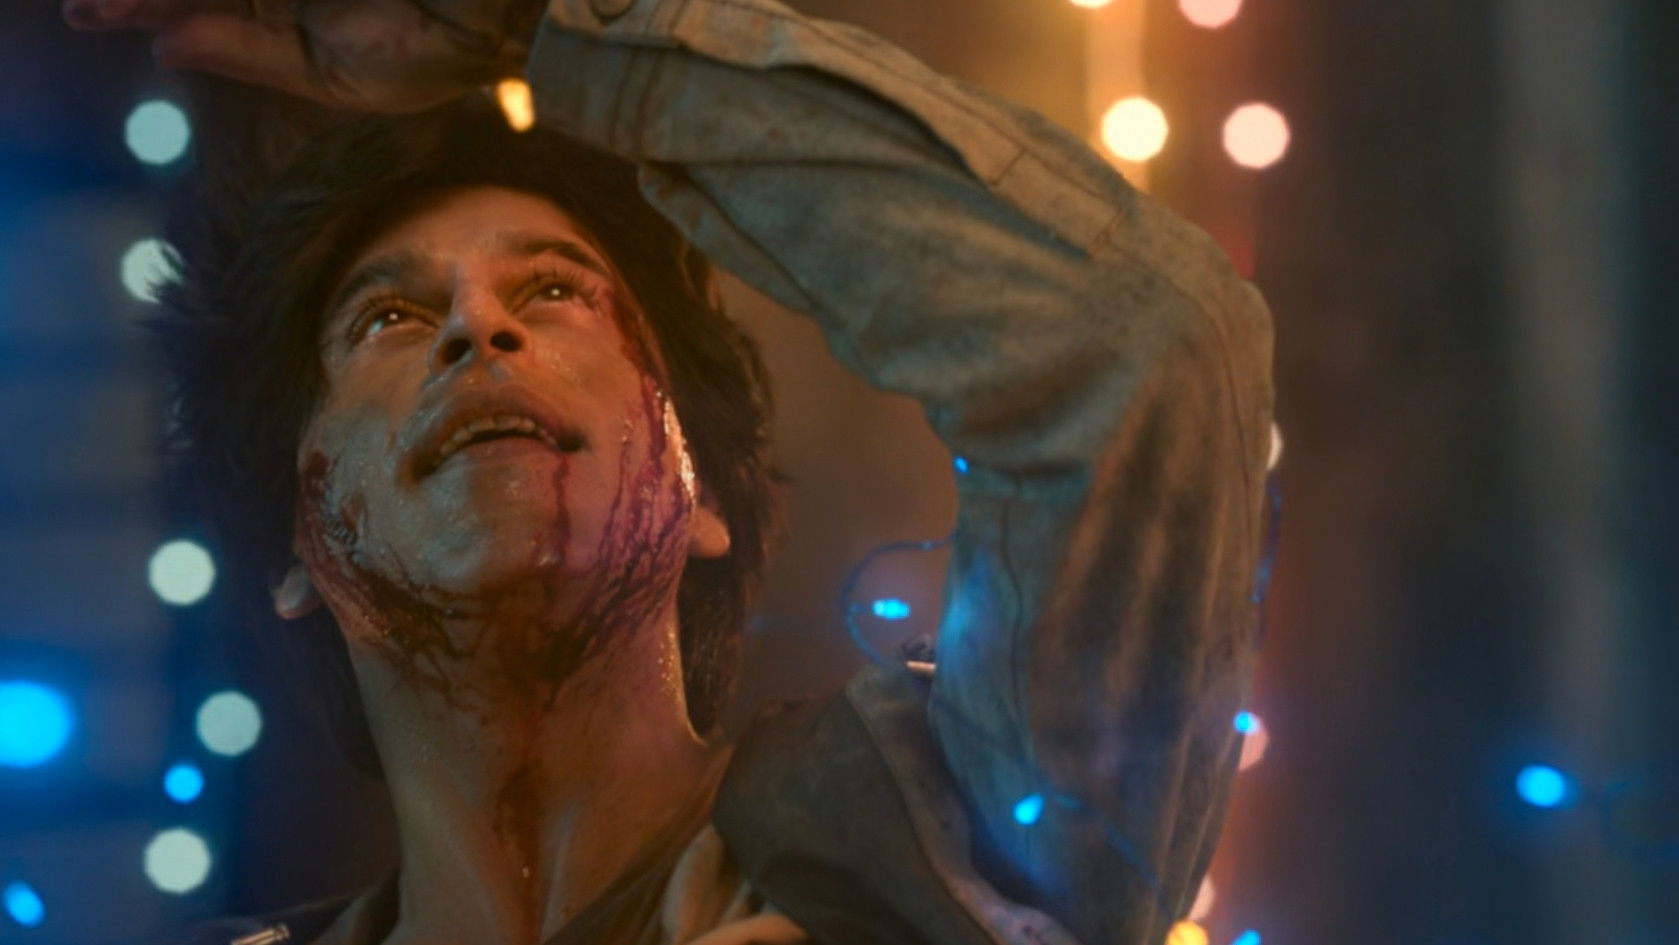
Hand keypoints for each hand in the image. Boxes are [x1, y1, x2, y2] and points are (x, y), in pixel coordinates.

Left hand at [62, 0, 544, 112]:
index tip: (85, 12)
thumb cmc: (435, 53)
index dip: (141, 4)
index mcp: (289, 6)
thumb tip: (163, 44)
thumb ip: (251, 56)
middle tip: (87, 6)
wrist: (502, 17)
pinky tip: (166, 6)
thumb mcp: (335, 74)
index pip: (203, 1)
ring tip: (113, 4)